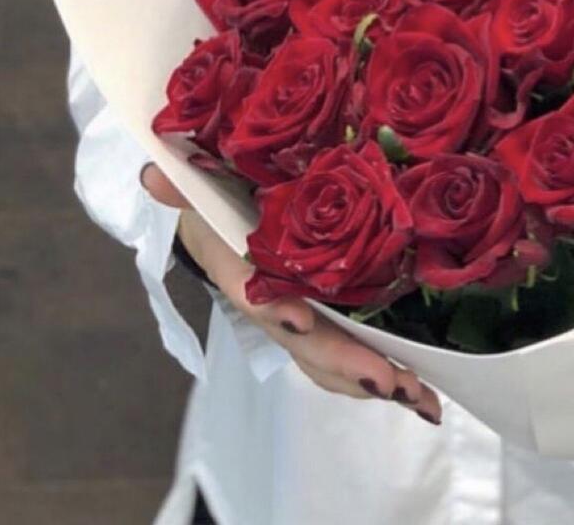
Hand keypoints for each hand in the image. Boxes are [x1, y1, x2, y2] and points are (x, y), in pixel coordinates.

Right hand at [141, 164, 442, 424]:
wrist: (212, 210)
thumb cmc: (215, 191)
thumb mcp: (202, 179)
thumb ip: (181, 184)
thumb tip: (152, 176)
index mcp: (235, 264)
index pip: (253, 292)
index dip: (275, 308)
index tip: (301, 320)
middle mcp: (266, 300)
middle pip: (303, 343)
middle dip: (344, 364)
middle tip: (390, 383)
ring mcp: (293, 315)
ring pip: (328, 359)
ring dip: (373, 381)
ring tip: (421, 399)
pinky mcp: (319, 316)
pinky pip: (345, 351)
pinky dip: (379, 372)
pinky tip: (420, 389)